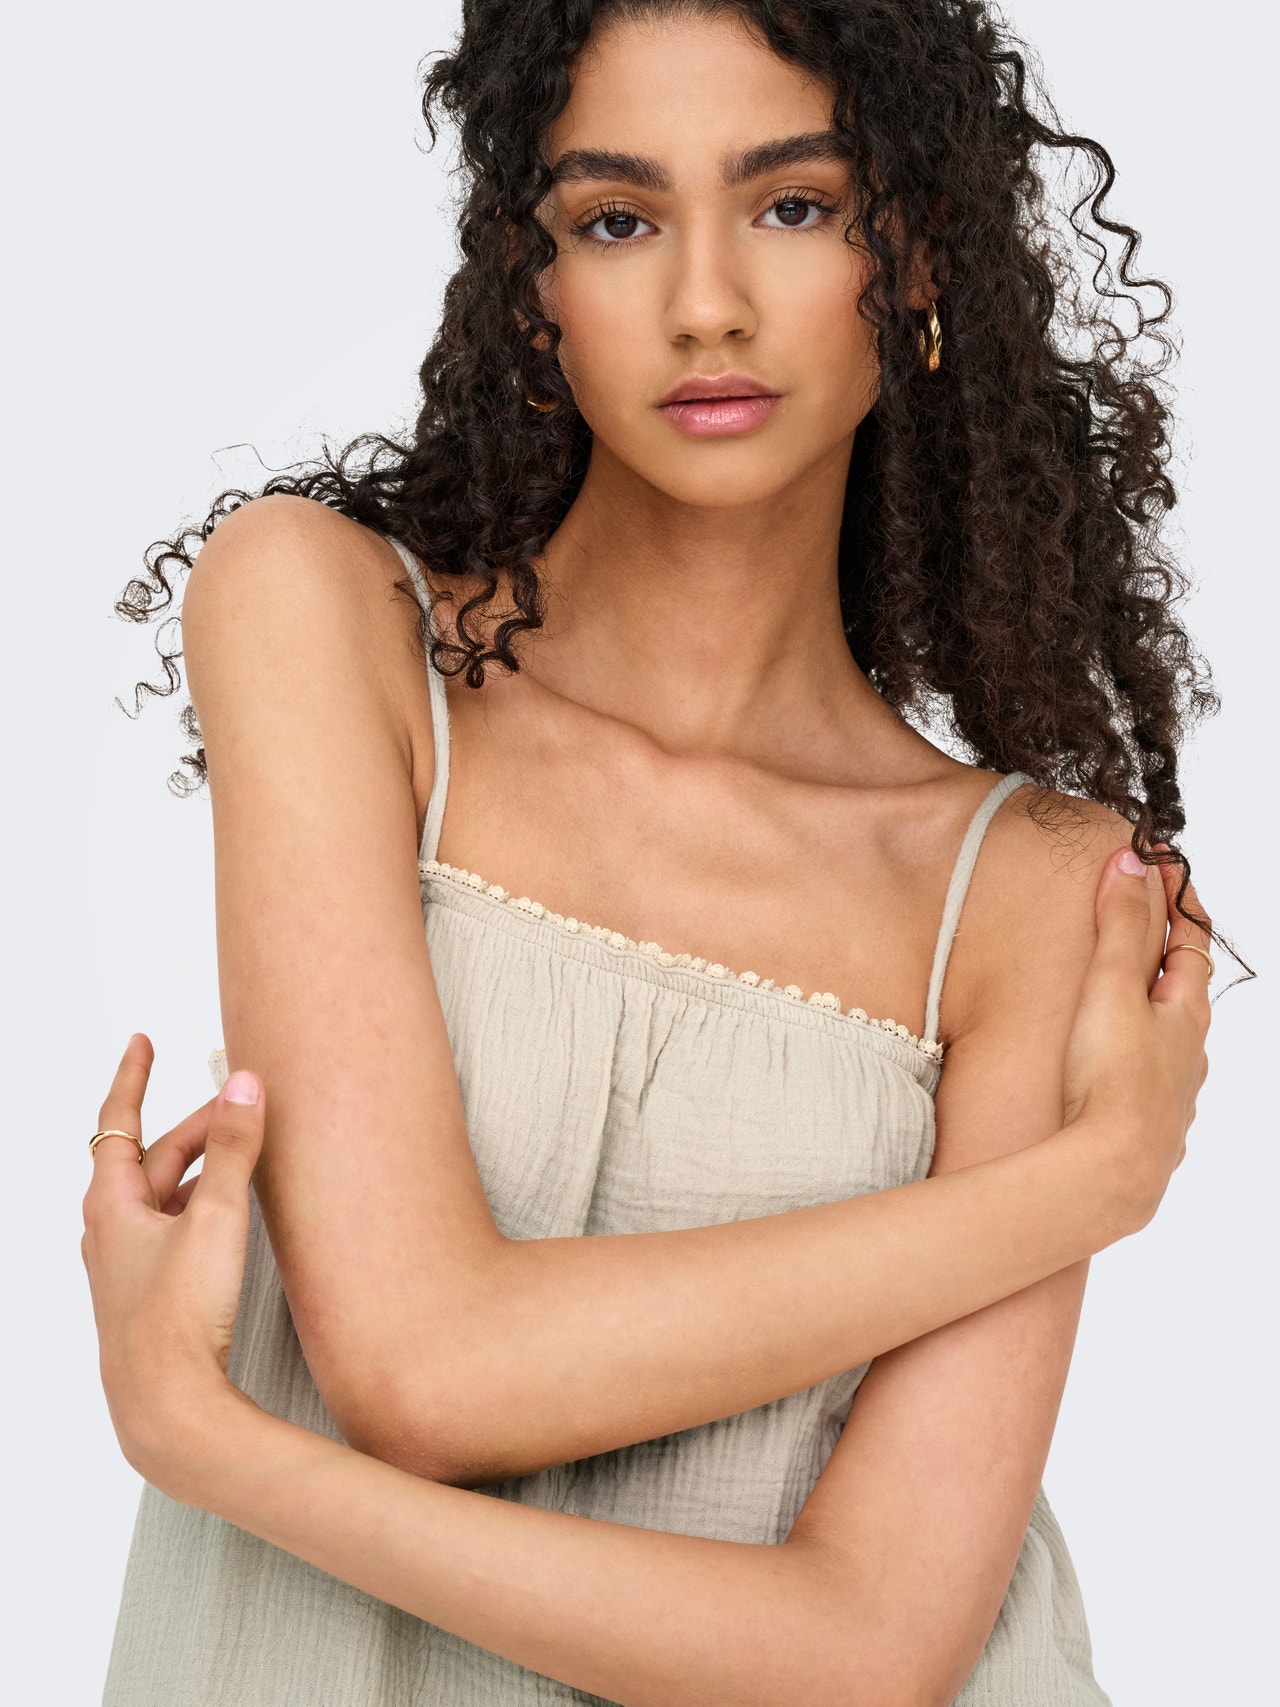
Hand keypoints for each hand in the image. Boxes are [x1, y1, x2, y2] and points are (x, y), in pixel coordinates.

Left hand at [81, 1036, 265, 1494]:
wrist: (168, 1411)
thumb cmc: (178, 1321)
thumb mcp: (216, 1219)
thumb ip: (235, 1149)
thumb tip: (245, 1087)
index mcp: (111, 1207)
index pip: (117, 1122)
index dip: (132, 1077)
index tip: (142, 1043)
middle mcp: (110, 1234)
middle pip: (153, 1159)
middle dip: (199, 1128)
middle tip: (244, 1106)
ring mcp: (129, 1269)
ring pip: (165, 1197)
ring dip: (204, 1169)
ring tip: (247, 1154)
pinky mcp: (152, 1298)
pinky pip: (175, 1231)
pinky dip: (203, 1208)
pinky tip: (233, 1218)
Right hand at [1063, 847, 1211, 1228]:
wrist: (1111, 1172)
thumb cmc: (1112, 1081)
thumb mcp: (1111, 988)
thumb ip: (1120, 925)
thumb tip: (1133, 861)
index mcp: (1186, 1013)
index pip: (1192, 941)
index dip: (1181, 901)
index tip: (1166, 869)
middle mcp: (1189, 1053)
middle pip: (1184, 991)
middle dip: (1164, 956)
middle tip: (1140, 927)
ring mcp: (1174, 1094)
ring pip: (1169, 1041)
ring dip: (1151, 1013)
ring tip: (1118, 1001)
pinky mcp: (1150, 1128)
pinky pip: (1150, 1081)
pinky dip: (1136, 1059)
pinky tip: (1111, 1071)